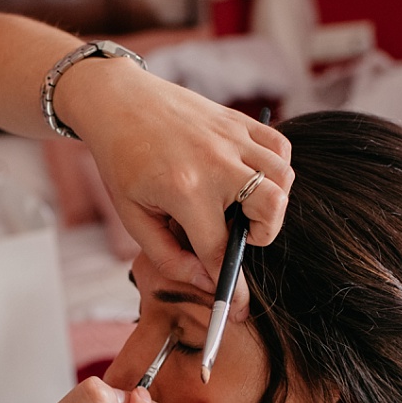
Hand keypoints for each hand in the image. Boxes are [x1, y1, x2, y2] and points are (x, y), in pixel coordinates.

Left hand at [64, 61, 292, 318]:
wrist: (118, 101)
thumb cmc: (122, 160)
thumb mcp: (132, 216)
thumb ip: (168, 255)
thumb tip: (205, 279)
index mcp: (184, 189)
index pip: (219, 248)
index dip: (228, 283)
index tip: (235, 302)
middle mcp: (215, 162)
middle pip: (271, 207)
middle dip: (263, 234)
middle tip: (241, 236)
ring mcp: (231, 137)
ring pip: (283, 177)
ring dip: (273, 202)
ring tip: (245, 206)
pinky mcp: (238, 121)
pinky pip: (279, 146)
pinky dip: (276, 167)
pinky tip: (251, 177)